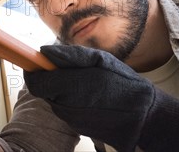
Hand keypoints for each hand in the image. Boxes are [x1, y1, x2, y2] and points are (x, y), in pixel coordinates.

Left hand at [24, 45, 178, 151]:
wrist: (145, 118)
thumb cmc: (124, 84)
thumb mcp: (100, 60)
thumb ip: (69, 56)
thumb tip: (44, 51)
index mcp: (69, 86)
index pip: (34, 81)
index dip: (33, 71)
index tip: (38, 62)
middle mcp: (65, 106)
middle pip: (43, 90)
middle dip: (51, 79)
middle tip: (70, 71)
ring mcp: (70, 119)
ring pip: (54, 100)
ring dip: (62, 90)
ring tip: (86, 84)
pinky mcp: (77, 127)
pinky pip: (66, 110)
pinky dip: (72, 101)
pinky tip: (91, 97)